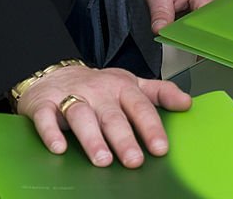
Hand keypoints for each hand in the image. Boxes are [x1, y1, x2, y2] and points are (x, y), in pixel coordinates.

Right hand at [15, 64, 191, 167]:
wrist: (55, 72)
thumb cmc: (99, 85)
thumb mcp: (133, 83)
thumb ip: (160, 93)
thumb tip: (187, 103)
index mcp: (122, 87)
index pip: (140, 107)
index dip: (151, 128)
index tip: (160, 148)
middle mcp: (99, 92)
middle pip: (113, 116)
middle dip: (124, 139)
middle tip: (134, 160)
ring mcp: (71, 97)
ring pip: (82, 116)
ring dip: (92, 138)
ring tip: (103, 160)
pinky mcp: (44, 104)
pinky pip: (47, 118)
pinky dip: (51, 132)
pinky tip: (58, 148)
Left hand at [145, 0, 220, 33]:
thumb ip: (161, 15)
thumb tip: (160, 31)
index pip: (207, 22)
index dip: (197, 35)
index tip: (186, 43)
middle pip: (211, 25)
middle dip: (197, 36)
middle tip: (181, 39)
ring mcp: (213, 1)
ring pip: (209, 25)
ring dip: (197, 31)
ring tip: (183, 32)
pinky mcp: (208, 5)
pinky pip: (206, 21)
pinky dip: (195, 26)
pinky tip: (185, 28)